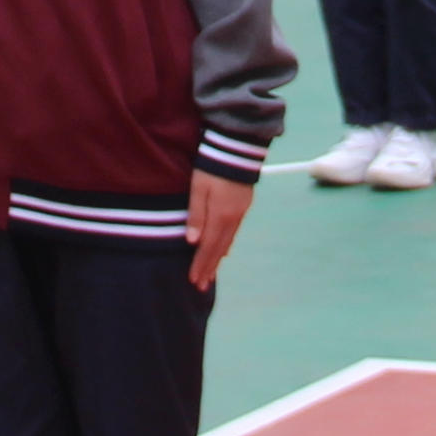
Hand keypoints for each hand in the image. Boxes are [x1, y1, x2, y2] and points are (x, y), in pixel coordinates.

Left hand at [184, 171, 254, 288]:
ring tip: (210, 274)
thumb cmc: (211, 166)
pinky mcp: (242, 207)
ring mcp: (239, 213)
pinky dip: (225, 245)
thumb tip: (192, 242)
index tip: (193, 280)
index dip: (200, 265)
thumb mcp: (198, 187)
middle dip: (209, 268)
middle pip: (218, 249)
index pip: (208, 247)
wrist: (236, 149)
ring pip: (227, 242)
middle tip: (201, 286)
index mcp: (220, 216)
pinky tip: (223, 251)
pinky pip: (232, 233)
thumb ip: (196, 214)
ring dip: (217, 259)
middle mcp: (232, 219)